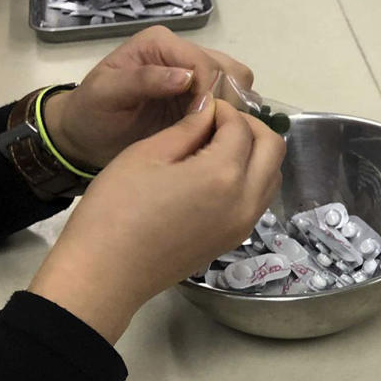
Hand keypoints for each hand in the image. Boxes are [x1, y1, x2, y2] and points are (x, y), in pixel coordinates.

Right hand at [28, 97, 284, 342]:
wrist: (107, 273)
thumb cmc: (116, 208)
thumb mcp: (147, 155)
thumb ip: (187, 128)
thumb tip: (210, 109)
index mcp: (223, 174)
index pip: (242, 127)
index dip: (223, 109)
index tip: (202, 106)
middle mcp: (245, 201)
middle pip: (273, 149)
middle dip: (251, 127)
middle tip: (218, 122)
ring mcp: (243, 225)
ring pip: (272, 176)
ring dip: (256, 154)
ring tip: (218, 147)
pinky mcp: (234, 240)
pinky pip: (258, 200)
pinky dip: (250, 179)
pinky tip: (215, 175)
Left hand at [42, 26, 255, 169]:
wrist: (87, 138)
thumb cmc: (91, 113)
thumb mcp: (106, 94)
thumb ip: (142, 80)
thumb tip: (185, 76)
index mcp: (161, 44)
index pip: (203, 62)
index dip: (208, 91)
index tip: (196, 121)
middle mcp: (183, 54)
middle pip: (229, 70)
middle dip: (225, 101)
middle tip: (208, 129)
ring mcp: (197, 77)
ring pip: (238, 85)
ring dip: (233, 110)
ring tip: (213, 134)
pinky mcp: (203, 100)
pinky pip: (233, 104)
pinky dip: (231, 120)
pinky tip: (215, 137)